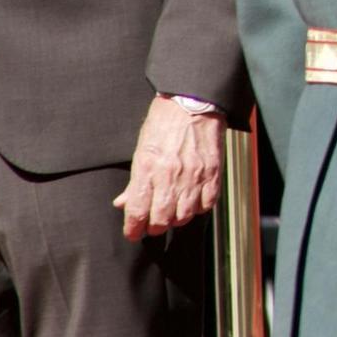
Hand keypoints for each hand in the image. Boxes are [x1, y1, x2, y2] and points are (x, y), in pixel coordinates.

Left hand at [112, 95, 223, 240]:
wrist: (193, 102)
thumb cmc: (164, 123)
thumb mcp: (141, 148)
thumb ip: (134, 181)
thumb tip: (123, 202)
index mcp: (147, 168)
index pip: (137, 211)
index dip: (133, 229)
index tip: (133, 233)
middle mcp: (170, 175)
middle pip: (161, 220)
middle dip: (154, 227)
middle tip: (152, 224)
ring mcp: (193, 175)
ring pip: (184, 216)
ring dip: (176, 218)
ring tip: (173, 212)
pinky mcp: (212, 173)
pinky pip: (206, 204)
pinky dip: (199, 207)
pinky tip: (193, 200)